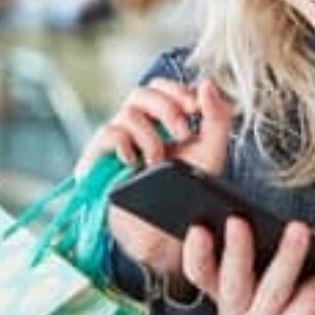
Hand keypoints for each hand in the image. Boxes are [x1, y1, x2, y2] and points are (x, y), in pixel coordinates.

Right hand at [78, 78, 232, 279]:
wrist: (161, 232)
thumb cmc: (184, 191)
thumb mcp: (211, 152)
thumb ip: (217, 117)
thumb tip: (207, 83)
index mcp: (159, 120)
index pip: (162, 87)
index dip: (178, 90)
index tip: (196, 108)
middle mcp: (135, 125)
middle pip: (143, 92)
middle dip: (167, 108)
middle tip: (183, 134)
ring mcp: (115, 141)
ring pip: (127, 113)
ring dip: (151, 136)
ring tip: (159, 161)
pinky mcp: (98, 159)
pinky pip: (108, 135)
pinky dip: (124, 143)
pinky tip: (135, 161)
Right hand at [182, 216, 314, 314]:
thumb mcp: (295, 251)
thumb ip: (274, 242)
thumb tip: (266, 224)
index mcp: (228, 293)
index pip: (202, 273)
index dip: (196, 253)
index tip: (198, 228)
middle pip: (230, 286)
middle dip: (235, 251)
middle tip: (238, 221)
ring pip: (271, 292)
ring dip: (287, 257)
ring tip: (300, 230)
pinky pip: (307, 302)